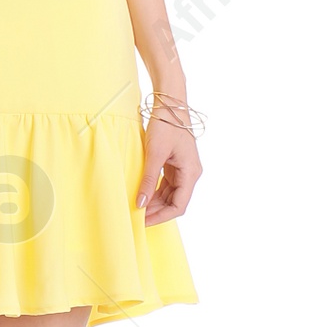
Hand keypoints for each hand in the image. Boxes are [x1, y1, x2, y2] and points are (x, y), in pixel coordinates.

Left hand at [138, 104, 201, 223]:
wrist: (170, 104)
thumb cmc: (166, 125)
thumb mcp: (154, 154)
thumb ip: (148, 180)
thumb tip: (141, 204)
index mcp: (191, 173)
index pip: (179, 205)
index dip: (162, 216)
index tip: (144, 222)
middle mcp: (190, 173)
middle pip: (175, 202)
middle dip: (157, 211)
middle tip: (136, 217)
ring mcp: (183, 169)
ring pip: (170, 194)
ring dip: (155, 202)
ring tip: (137, 208)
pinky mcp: (175, 164)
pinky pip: (167, 184)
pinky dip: (155, 191)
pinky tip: (142, 195)